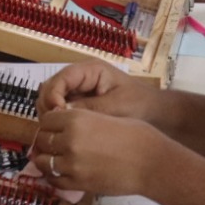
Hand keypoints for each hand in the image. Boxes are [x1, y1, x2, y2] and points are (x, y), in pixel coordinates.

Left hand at [31, 108, 163, 196]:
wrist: (152, 162)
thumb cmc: (136, 135)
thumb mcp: (106, 116)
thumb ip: (82, 121)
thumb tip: (64, 127)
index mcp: (76, 119)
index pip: (47, 119)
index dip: (50, 123)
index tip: (56, 127)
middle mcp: (69, 140)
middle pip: (41, 139)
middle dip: (46, 141)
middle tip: (55, 144)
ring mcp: (71, 164)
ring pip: (42, 161)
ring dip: (46, 159)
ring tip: (56, 159)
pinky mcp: (77, 183)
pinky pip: (54, 180)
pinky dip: (54, 176)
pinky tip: (63, 173)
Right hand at [37, 59, 158, 121]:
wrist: (156, 114)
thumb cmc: (140, 105)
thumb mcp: (115, 106)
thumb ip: (88, 109)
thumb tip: (60, 115)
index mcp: (90, 71)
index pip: (61, 78)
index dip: (53, 95)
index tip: (56, 114)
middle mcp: (80, 79)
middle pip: (51, 88)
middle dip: (48, 105)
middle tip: (52, 126)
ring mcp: (78, 92)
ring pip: (51, 100)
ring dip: (50, 115)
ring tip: (56, 131)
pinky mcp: (79, 106)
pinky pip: (60, 111)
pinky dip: (57, 121)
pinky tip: (62, 134)